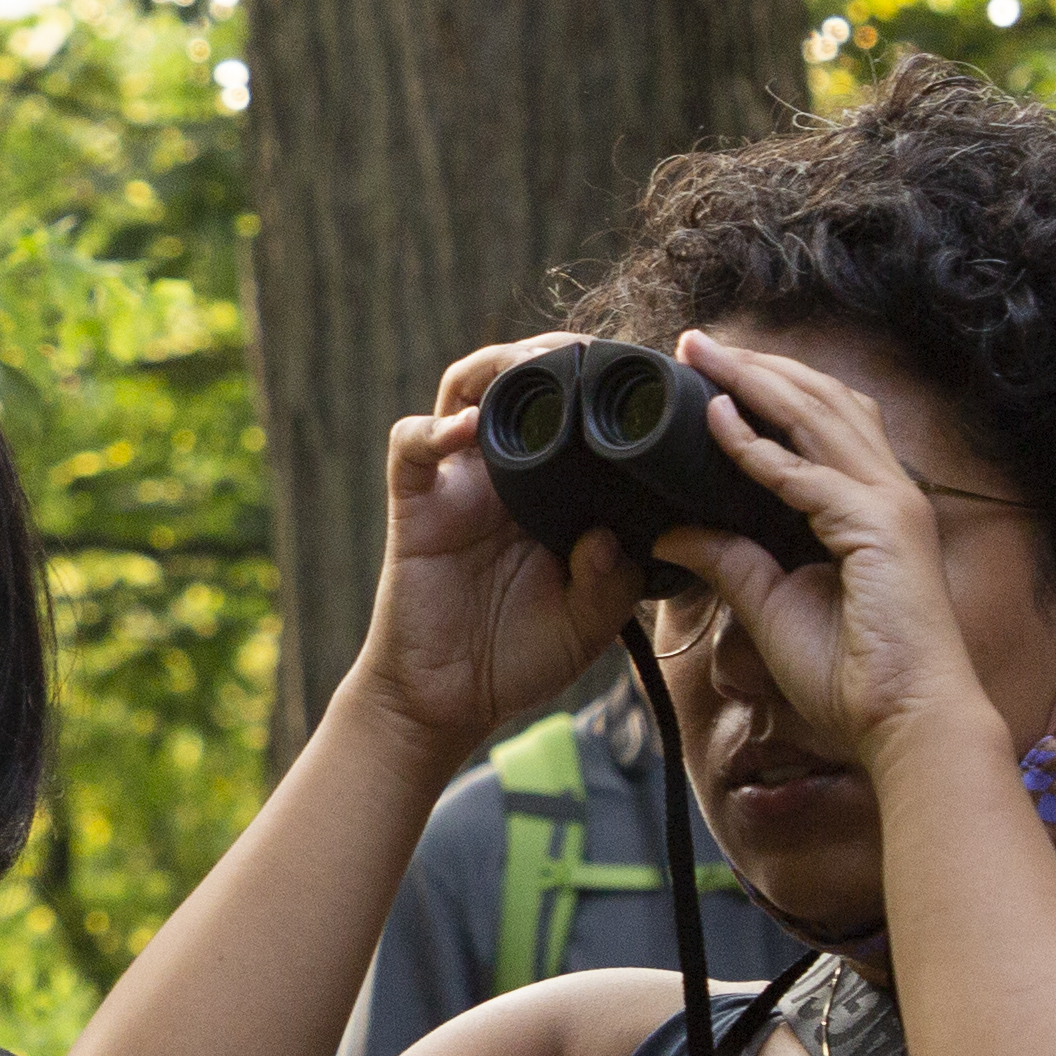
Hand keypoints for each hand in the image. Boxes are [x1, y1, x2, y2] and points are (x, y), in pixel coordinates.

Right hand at [336, 339, 641, 776]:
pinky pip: (412, 445)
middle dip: (554, 355)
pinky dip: (432, 430)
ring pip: (466, 389)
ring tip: (532, 364)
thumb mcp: (589, 626)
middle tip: (591, 354)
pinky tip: (464, 431)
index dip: (604, 384)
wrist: (449, 701)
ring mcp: (458, 482)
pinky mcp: (416, 503)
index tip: (644, 375)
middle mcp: (505, 473)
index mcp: (553, 490)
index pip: (577, 413)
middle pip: (522, 380)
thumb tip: (609, 534)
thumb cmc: (518, 656)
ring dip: (497, 367)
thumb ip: (611, 584)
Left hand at [643, 330, 995, 772]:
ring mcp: (892, 505)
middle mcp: (890, 493)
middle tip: (694, 341)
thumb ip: (729, 562)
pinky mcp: (881, 530)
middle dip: (756, 366)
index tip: (708, 372)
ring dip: (755, 381)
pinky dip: (759, 448)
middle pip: (821, 402)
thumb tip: (672, 533)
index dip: (766, 391)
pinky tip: (717, 422)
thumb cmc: (855, 677)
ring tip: (702, 354)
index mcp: (872, 508)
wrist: (907, 725)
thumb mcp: (772, 605)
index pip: (821, 424)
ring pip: (818, 418)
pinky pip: (807, 476)